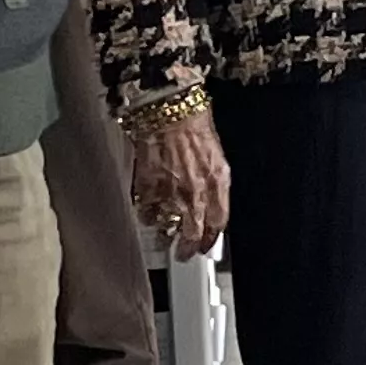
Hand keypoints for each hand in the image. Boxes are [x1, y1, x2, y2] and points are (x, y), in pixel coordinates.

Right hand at [130, 107, 228, 260]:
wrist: (169, 110)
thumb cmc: (194, 125)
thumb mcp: (217, 156)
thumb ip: (215, 184)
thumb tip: (210, 205)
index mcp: (218, 183)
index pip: (219, 222)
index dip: (211, 238)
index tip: (206, 246)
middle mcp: (196, 192)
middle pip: (193, 233)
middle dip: (188, 248)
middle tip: (184, 254)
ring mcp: (171, 192)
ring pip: (169, 228)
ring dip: (166, 237)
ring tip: (164, 241)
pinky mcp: (148, 188)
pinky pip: (147, 214)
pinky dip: (148, 218)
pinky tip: (149, 217)